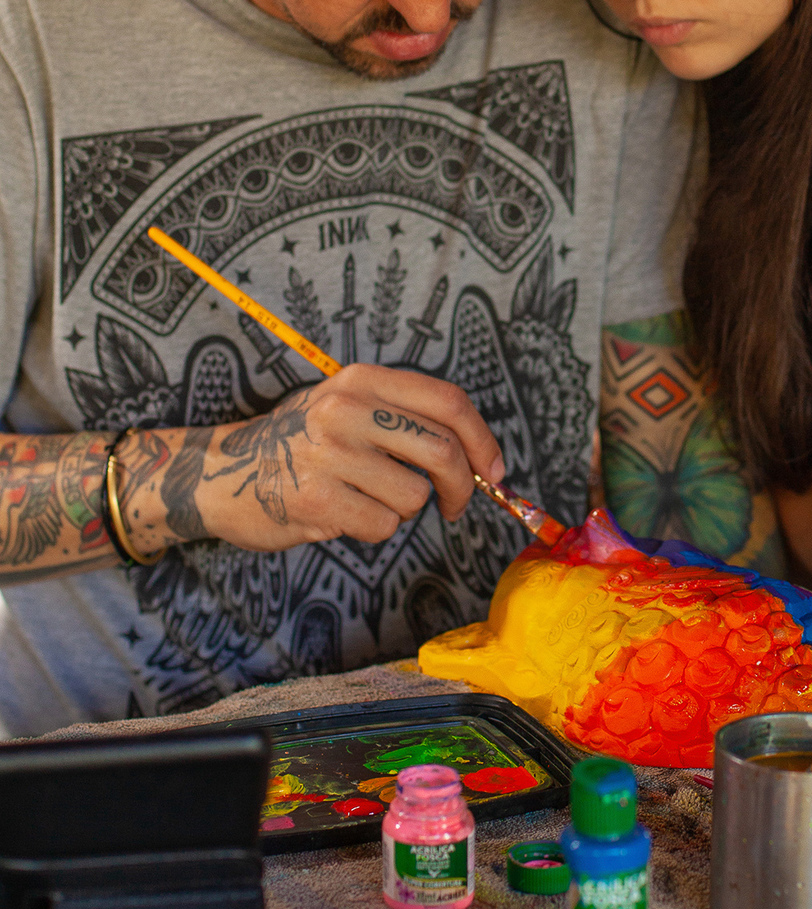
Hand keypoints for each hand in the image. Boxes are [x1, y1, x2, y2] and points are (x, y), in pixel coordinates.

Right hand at [120, 367, 504, 555]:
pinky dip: (373, 530)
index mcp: (361, 379)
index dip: (483, 438)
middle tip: (454, 505)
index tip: (495, 469)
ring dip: (401, 510)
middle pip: (443, 450)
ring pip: (413, 496)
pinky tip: (343, 515)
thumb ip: (401, 417)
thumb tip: (477, 455)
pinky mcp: (317, 499)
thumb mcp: (345, 405)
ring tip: (366, 499)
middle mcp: (347, 407)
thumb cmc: (297, 443)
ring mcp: (330, 453)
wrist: (219, 473)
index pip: (447, 401)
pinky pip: (382, 527)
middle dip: (461, 486)